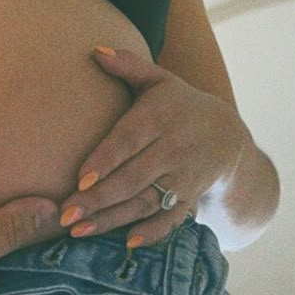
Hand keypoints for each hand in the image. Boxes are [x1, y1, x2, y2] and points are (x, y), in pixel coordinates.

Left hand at [57, 48, 246, 248]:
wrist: (229, 136)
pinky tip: (126, 245)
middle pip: (132, 178)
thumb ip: (128, 64)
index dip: (106, 160)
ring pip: (144, 202)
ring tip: (78, 231)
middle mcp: (172, 149)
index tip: (80, 178)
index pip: (128, 140)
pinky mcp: (190, 197)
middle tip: (65, 214)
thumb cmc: (179, 104)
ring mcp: (183, 177)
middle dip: (98, 199)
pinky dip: (152, 233)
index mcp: (159, 117)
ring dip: (111, 220)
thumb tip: (93, 50)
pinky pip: (170, 219)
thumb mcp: (160, 80)